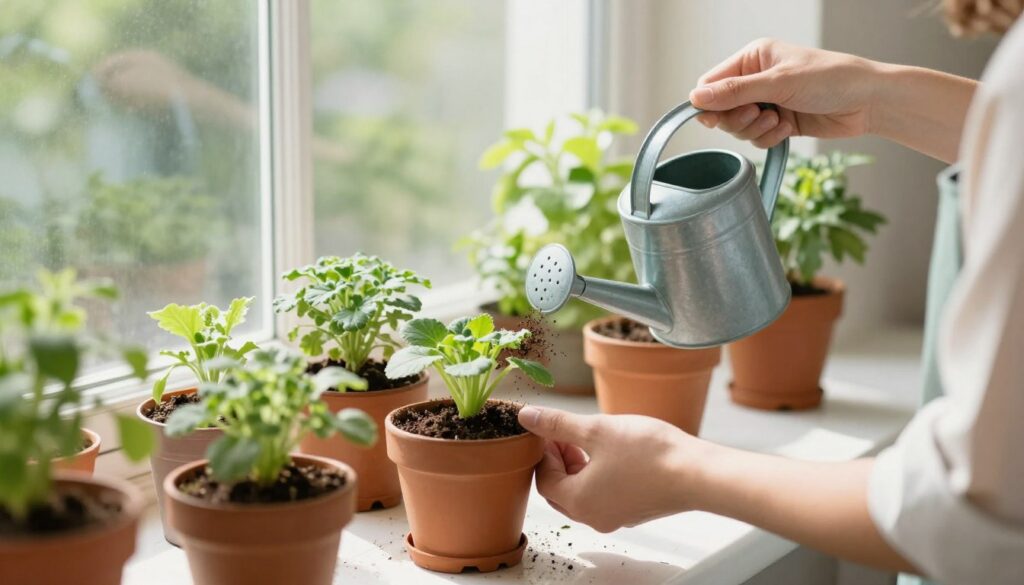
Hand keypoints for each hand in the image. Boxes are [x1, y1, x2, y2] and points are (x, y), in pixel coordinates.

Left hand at [518, 405, 706, 531]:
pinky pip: (603, 496)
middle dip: (558, 460)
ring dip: (578, 467)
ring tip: (589, 439)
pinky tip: (612, 452)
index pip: (543, 479)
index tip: (551, 428)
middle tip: (566, 433)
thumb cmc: (649, 453)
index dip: (543, 452)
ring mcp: (615, 517)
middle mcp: (594, 516)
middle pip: (560, 490)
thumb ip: (558, 424)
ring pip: (582, 493)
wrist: (698, 473)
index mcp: (578, 501)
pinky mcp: (634, 511)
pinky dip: (598, 475)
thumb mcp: (596, 430)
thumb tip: (527, 416)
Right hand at [690, 39, 879, 147]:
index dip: (708, 103)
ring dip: (754, 130)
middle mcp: (757, 78)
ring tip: (777, 121)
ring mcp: (768, 102)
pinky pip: (756, 138)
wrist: (868, 102)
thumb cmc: (831, 79)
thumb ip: (734, 92)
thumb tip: (695, 98)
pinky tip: (786, 129)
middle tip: (756, 116)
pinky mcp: (778, 122)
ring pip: (738, 127)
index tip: (715, 118)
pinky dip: (767, 137)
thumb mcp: (778, 83)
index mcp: (753, 58)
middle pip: (721, 109)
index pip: (711, 83)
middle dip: (736, 119)